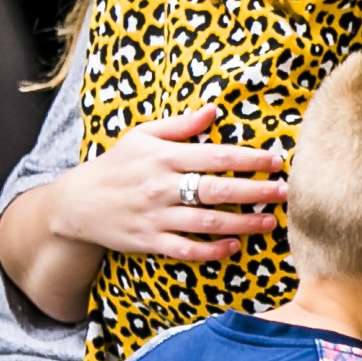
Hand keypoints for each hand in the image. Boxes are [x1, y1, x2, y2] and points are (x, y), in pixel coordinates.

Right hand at [53, 105, 287, 263]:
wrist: (76, 204)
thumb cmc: (115, 165)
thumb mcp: (141, 136)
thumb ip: (180, 125)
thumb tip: (214, 109)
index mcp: (163, 157)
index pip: (215, 156)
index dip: (249, 158)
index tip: (277, 160)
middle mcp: (161, 187)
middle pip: (218, 190)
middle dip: (256, 191)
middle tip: (285, 192)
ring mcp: (156, 217)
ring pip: (208, 223)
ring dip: (243, 224)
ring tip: (271, 222)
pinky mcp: (149, 242)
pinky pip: (186, 250)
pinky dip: (212, 251)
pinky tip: (235, 247)